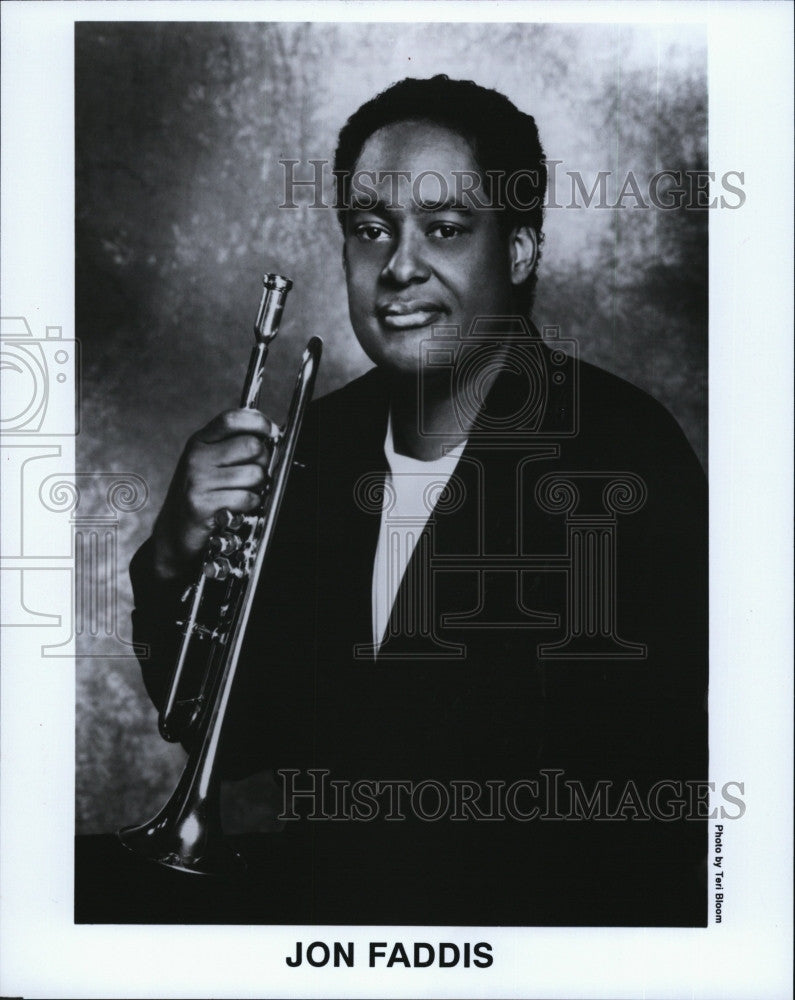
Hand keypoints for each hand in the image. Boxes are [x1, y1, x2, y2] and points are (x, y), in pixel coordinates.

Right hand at [151, 409, 276, 580]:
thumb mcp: (209, 463)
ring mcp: (198, 480)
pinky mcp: (203, 504)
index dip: (259, 422)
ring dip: (257, 487)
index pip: (233, 419)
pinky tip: (237, 507)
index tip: (271, 432)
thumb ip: (233, 445)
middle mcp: (196, 457)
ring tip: (242, 493)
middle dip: (263, 462)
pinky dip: (249, 504)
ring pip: (255, 474)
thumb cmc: (200, 496)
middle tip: (255, 474)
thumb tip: (271, 435)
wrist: (174, 532)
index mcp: (200, 442)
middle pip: (252, 446)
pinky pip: (247, 498)